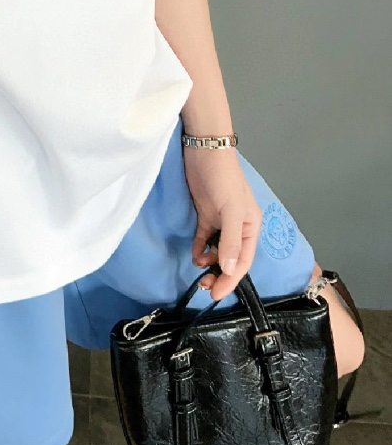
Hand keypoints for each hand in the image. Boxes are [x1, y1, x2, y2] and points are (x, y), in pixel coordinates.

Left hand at [183, 146, 262, 301]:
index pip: (243, 261)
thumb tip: (231, 270)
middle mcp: (238, 226)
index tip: (217, 294)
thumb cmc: (223, 178)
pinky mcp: (205, 213)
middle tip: (204, 287)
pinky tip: (194, 256)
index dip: (231, 280)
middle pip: (231, 258)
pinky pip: (204, 238)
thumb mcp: (230, 210)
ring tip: (198, 270)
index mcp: (251, 226)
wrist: (204, 150)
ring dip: (209, 262)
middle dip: (220, 274)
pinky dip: (200, 249)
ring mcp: (220, 220)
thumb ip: (231, 240)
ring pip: (217, 250)